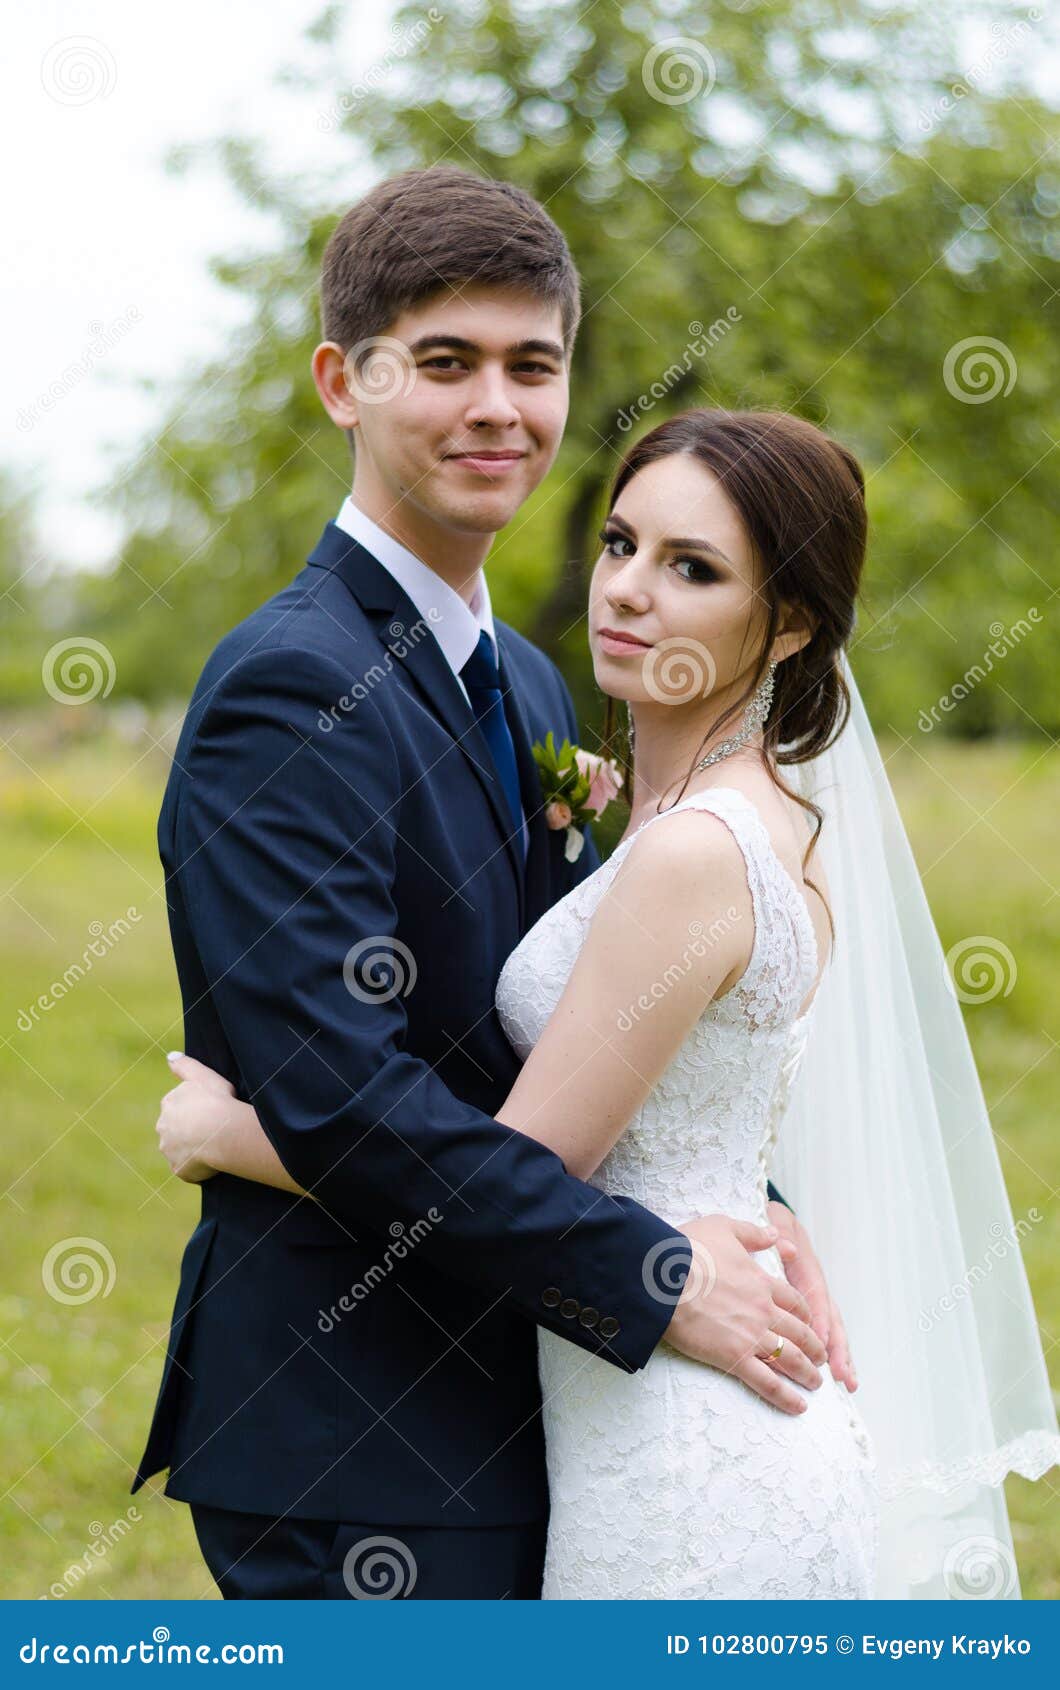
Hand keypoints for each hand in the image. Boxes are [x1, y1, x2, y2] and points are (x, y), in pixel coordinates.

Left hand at [156, 1052, 236, 1184]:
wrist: (221, 1133)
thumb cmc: (216, 1101)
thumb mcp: (203, 1075)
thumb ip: (185, 1065)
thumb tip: (170, 1056)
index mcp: (169, 1104)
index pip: (177, 1106)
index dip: (195, 1109)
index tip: (210, 1110)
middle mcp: (163, 1127)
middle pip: (175, 1129)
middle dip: (189, 1130)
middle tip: (213, 1128)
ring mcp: (169, 1150)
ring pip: (180, 1149)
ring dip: (192, 1148)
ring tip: (215, 1145)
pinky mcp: (178, 1168)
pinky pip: (187, 1168)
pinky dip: (198, 1166)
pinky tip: (213, 1160)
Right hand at [662, 1214, 826, 1414]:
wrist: (663, 1277)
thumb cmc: (687, 1249)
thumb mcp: (723, 1227)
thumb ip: (753, 1233)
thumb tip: (775, 1233)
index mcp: (762, 1282)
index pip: (795, 1302)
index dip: (807, 1315)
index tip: (810, 1324)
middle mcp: (764, 1310)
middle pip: (800, 1333)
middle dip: (815, 1348)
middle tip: (821, 1359)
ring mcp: (751, 1336)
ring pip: (790, 1359)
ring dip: (808, 1373)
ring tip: (816, 1384)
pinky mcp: (734, 1358)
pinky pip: (767, 1382)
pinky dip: (786, 1397)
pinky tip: (798, 1406)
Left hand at [767, 1200, 856, 1391]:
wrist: (774, 1221)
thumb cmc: (773, 1223)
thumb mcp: (775, 1220)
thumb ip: (780, 1231)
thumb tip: (786, 1248)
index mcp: (806, 1266)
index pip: (816, 1294)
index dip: (820, 1316)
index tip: (820, 1337)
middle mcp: (814, 1286)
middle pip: (830, 1318)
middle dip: (837, 1346)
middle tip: (842, 1372)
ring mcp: (813, 1299)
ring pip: (830, 1330)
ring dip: (839, 1355)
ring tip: (848, 1381)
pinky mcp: (806, 1309)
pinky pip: (819, 1333)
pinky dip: (829, 1353)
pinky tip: (837, 1376)